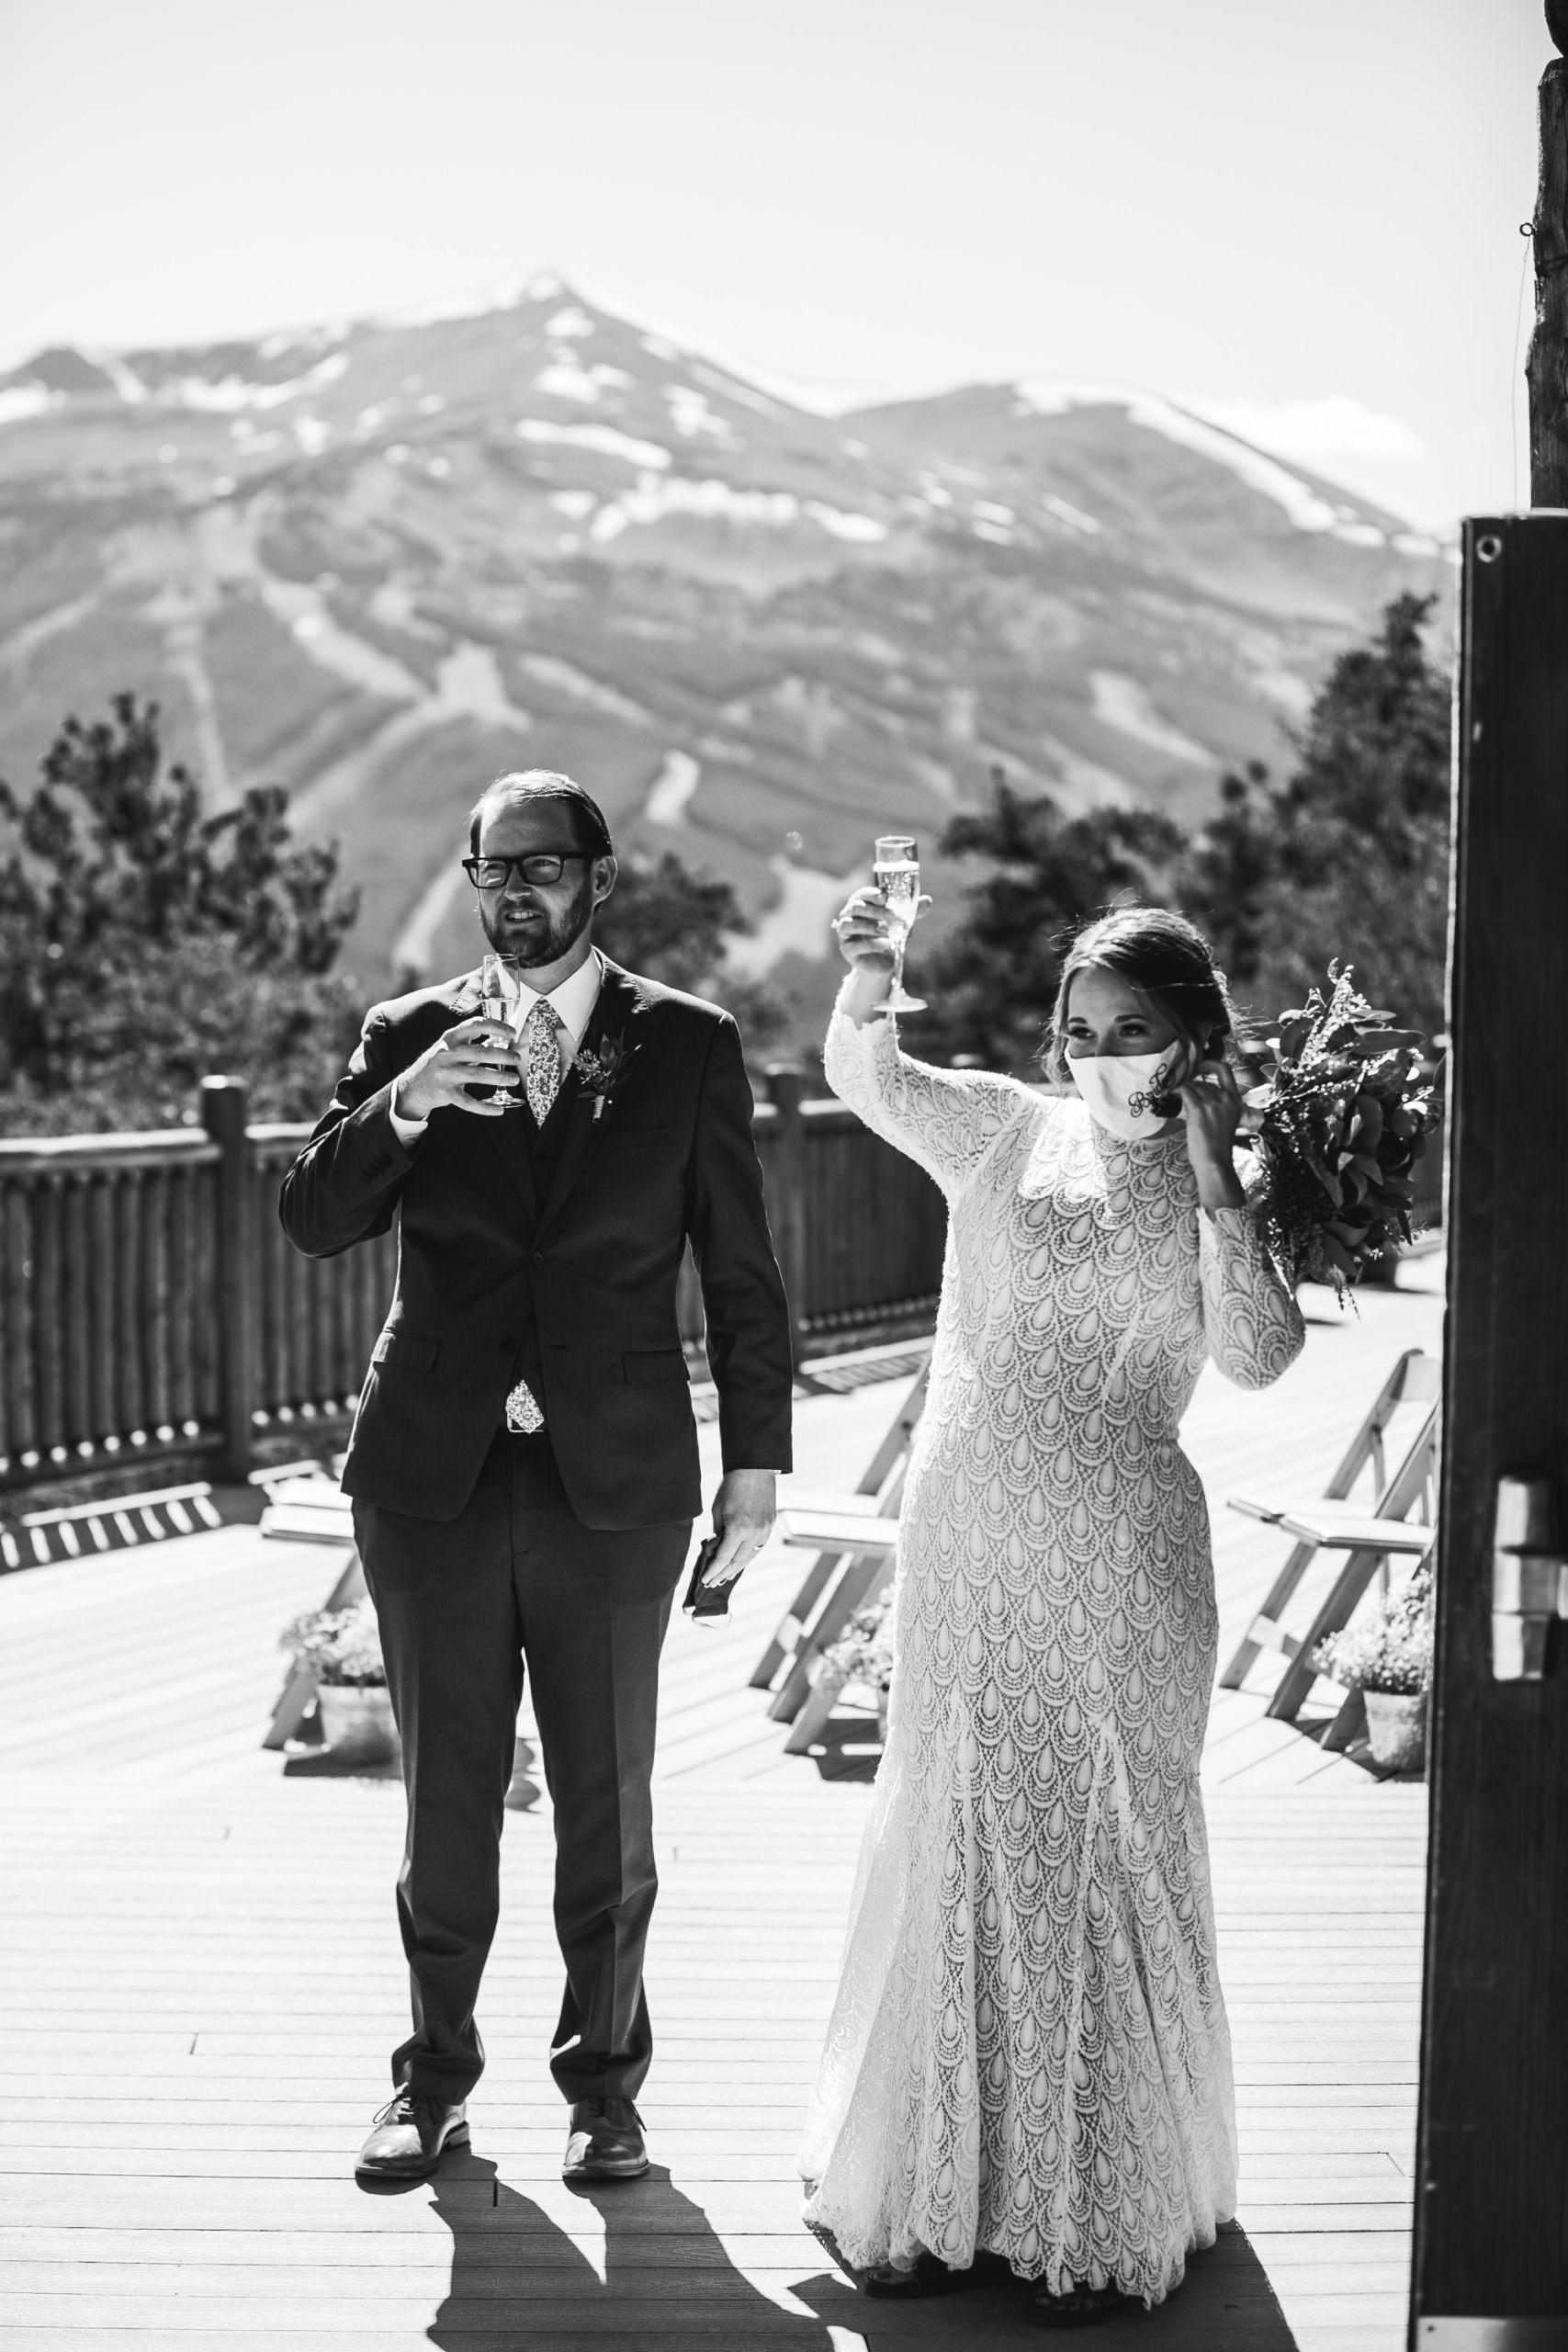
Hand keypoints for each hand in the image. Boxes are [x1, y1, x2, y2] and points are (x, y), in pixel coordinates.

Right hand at [396, 1017, 521, 1120]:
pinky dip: (485, 1107)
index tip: (512, 1033)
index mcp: (450, 1038)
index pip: (475, 1025)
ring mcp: (445, 1074)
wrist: (414, 1086)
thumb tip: (501, 1039)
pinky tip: (499, 1110)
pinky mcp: (445, 1093)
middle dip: (503, 1055)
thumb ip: (472, 1042)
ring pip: (477, 1075)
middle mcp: (447, 1053)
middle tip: (517, 1059)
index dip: (496, 1027)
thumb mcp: (451, 1046)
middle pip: (480, 1052)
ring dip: (499, 1077)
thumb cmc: (440, 1063)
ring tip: (514, 1079)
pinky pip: (468, 1102)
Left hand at [700, 1468, 777, 1588]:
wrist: (754, 1469)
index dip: (712, 1571)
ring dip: (736, 1569)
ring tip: (724, 1577)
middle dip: (723, 1574)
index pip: (723, 1558)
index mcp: (737, 1529)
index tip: (704, 1580)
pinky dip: (747, 1557)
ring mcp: (764, 1530)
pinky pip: (758, 1548)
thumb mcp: (718, 1511)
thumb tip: (714, 1551)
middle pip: (737, 1562)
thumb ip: (718, 1534)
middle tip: (712, 1583)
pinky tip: (739, 1563)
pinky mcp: (770, 1526)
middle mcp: (753, 1533)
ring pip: (750, 1558)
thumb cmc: (731, 1488)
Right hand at [830, 885, 932, 971]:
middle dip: (875, 911)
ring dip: (868, 926)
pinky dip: (871, 944)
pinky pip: (854, 946)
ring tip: (886, 931)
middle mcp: (848, 917)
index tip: (886, 898)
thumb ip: (913, 911)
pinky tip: (885, 944)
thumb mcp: (902, 922)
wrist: (884, 962)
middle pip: (855, 908)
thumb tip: (928, 900)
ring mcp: (845, 934)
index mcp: (860, 905)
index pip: (862, 894)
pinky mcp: (847, 951)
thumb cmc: (889, 935)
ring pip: (848, 925)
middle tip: (892, 917)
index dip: (872, 894)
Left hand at [1178, 1057, 1245, 1209]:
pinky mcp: (1199, 1109)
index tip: (1201, 1064)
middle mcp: (1226, 1099)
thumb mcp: (1225, 1122)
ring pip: (1192, 1087)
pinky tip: (1171, 1096)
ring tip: (1177, 1103)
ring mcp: (1213, 1103)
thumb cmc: (1217, 1149)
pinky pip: (1184, 1091)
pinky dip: (1176, 1091)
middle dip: (1191, 1089)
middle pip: (1203, 1083)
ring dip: (1183, 1093)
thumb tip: (1195, 1096)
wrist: (1215, 1162)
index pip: (1226, 1071)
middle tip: (1182, 1097)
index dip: (1211, 1063)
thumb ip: (1217, 1107)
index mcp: (1236, 1102)